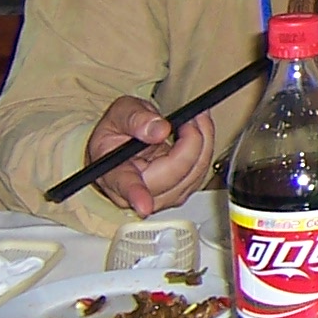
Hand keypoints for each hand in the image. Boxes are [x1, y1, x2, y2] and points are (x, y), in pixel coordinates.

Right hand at [85, 96, 215, 216]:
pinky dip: (204, 149)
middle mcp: (136, 192)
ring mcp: (160, 196)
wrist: (124, 140)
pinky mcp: (178, 193)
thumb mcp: (120, 113)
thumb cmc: (118, 130)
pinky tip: (199, 132)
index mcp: (113, 173)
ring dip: (202, 144)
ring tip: (196, 119)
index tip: (143, 205)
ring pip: (192, 177)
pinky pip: (199, 174)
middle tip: (191, 117)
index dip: (136, 195)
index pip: (125, 186)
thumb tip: (160, 131)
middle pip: (173, 178)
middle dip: (191, 143)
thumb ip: (136, 119)